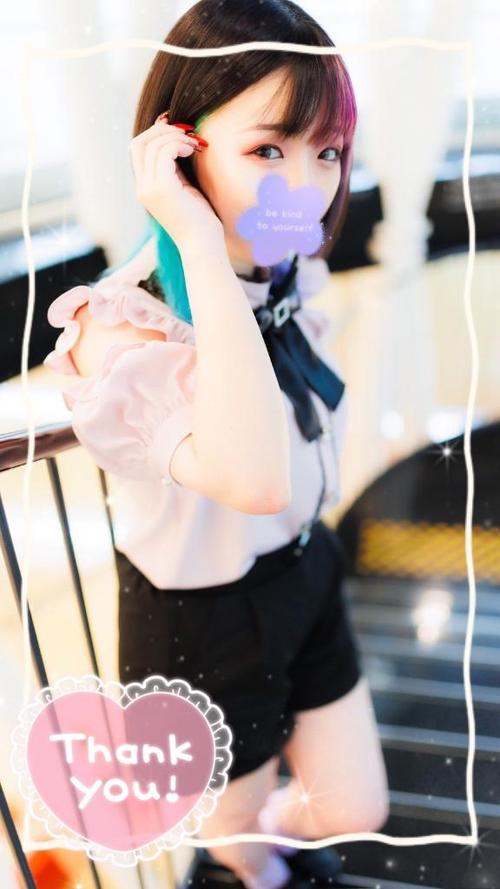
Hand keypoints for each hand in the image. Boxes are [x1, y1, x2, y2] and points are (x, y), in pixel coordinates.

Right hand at [129, 114, 224, 248]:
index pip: (138, 149)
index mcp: (145, 188)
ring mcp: (149, 188)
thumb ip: (175, 168)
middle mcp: (142, 188)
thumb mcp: (184, 188)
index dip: (155, 133)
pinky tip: (192, 149)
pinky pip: (164, 152)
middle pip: (139, 142)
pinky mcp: (162, 189)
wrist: (202, 245)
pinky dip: (178, 144)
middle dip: (162, 130)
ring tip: (194, 143)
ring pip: (151, 144)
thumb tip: (178, 141)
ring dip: (175, 136)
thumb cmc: (200, 220)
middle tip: (187, 132)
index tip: (178, 129)